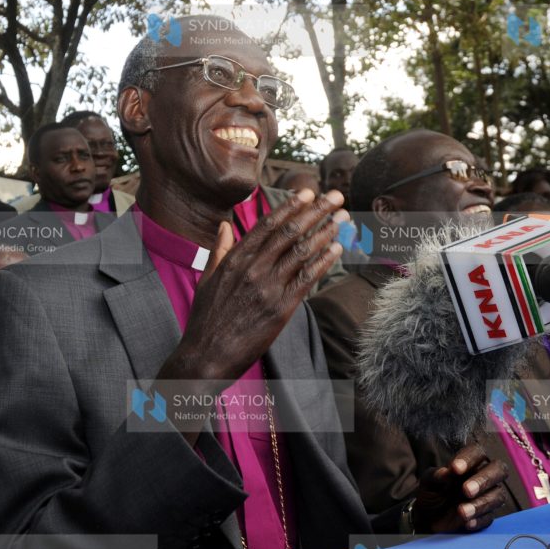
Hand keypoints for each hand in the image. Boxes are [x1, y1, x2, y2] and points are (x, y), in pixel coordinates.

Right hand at [155, 188, 346, 440]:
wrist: (205, 356)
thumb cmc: (205, 320)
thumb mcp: (207, 279)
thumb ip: (220, 250)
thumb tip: (224, 225)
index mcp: (235, 259)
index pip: (268, 225)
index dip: (291, 206)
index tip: (308, 193)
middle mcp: (252, 268)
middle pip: (290, 233)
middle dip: (316, 212)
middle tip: (336, 197)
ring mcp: (267, 288)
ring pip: (301, 252)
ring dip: (326, 232)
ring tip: (344, 218)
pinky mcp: (280, 309)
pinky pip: (306, 279)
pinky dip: (323, 262)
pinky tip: (337, 249)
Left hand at [411, 443, 507, 533]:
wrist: (429, 518)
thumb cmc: (432, 492)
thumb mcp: (428, 482)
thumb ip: (436, 476)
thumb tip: (446, 472)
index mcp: (469, 463)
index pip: (477, 452)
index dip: (469, 458)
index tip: (455, 468)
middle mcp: (482, 477)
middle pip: (498, 470)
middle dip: (484, 479)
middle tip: (466, 490)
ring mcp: (488, 496)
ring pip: (497, 495)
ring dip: (480, 504)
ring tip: (461, 511)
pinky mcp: (487, 516)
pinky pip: (490, 517)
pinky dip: (479, 520)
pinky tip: (466, 523)